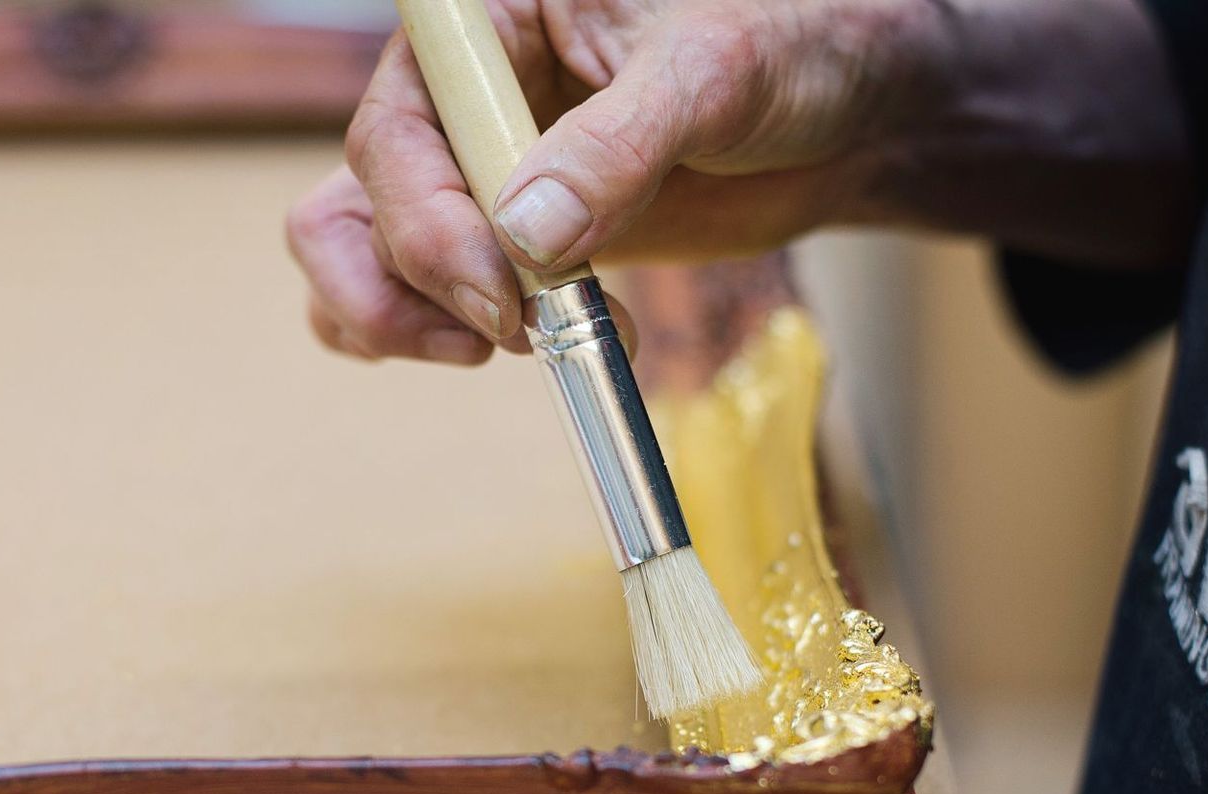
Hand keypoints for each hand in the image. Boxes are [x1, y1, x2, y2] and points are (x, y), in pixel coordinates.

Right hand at [286, 0, 1190, 364]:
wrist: (847, 112)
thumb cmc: (790, 45)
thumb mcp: (712, 76)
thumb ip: (616, 149)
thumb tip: (524, 235)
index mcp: (487, 21)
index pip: (400, 126)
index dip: (431, 223)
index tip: (504, 295)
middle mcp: (462, 94)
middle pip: (364, 199)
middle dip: (425, 283)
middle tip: (517, 335)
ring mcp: (475, 169)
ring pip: (360, 251)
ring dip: (403, 320)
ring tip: (521, 346)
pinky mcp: (505, 236)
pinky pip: (417, 290)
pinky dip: (433, 333)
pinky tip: (531, 345)